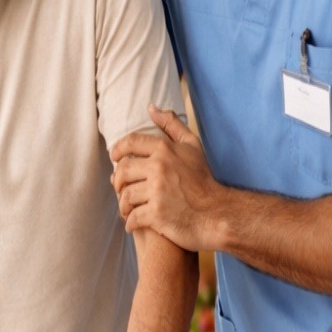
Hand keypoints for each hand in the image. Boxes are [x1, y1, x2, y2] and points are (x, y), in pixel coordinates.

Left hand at [109, 105, 221, 251]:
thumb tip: (151, 108)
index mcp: (165, 150)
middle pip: (123, 170)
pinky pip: (132, 217)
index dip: (118, 149)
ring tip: (127, 208)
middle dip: (118, 180)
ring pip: (125, 195)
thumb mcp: (192, 146)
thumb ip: (172, 125)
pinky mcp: (156, 214)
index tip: (114, 158)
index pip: (131, 143)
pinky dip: (130, 222)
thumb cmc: (203, 180)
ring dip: (123, 204)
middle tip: (120, 187)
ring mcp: (157, 192)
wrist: (217, 213)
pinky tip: (134, 223)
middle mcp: (159, 168)